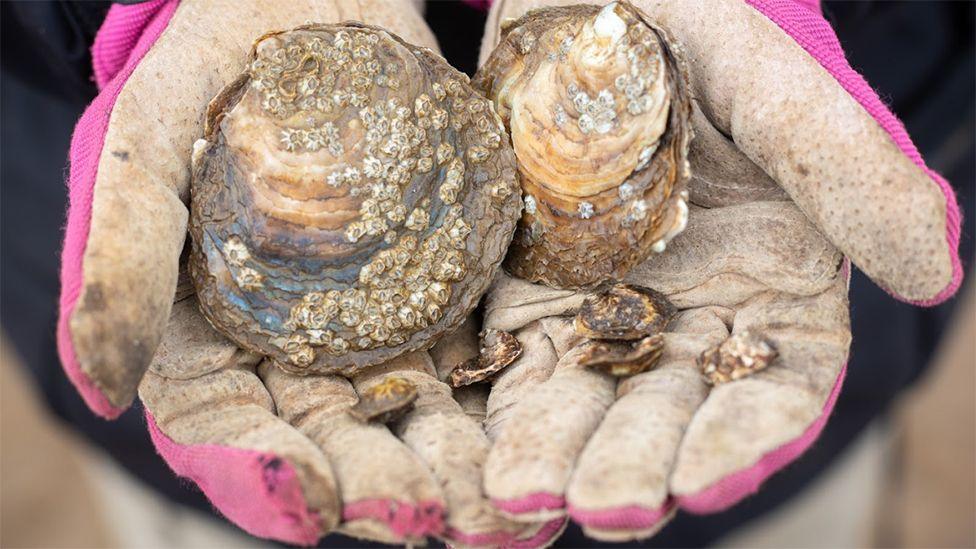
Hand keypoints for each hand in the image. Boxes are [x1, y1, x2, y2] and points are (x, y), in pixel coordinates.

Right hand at [57, 0, 557, 544]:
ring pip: (415, 411)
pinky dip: (508, 390)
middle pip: (336, 438)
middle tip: (431, 518)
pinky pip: (476, 344)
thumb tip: (98, 389)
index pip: (229, 434)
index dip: (266, 477)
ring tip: (503, 510)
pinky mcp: (441, 282)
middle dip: (381, 485)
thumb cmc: (199, 74)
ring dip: (457, 464)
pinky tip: (543, 421)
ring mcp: (375, 320)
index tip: (317, 503)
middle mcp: (296, 348)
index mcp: (209, 340)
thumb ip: (117, 258)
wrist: (301, 4)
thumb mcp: (141, 151)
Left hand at [475, 0, 961, 540]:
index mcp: (777, 280)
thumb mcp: (776, 87)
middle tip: (605, 509)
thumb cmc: (706, 27)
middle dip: (639, 464)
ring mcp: (611, 311)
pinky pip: (521, 365)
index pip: (775, 385)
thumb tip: (935, 276)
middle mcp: (696, 313)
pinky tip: (484, 454)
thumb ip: (847, 170)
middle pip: (672, 413)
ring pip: (591, 403)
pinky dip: (505, 412)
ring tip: (527, 500)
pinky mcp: (534, 297)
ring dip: (562, 456)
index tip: (704, 479)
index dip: (746, 439)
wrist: (594, 2)